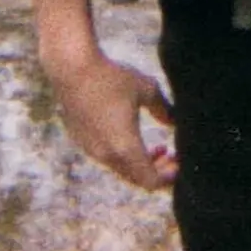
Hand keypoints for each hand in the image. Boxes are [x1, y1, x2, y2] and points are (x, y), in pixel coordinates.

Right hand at [46, 49, 177, 190]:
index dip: (168, 178)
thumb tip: (173, 122)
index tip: (178, 163)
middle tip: (170, 156)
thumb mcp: (146, 89)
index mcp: (126, 147)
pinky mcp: (81, 141)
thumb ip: (164, 109)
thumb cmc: (111, 77)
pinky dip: (124, 156)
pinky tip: (131, 136)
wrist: (72, 68)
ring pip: (122, 170)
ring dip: (141, 164)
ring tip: (157, 147)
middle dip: (157, 171)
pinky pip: (108, 158)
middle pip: (137, 179)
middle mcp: (107, 155)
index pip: (150, 181)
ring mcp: (91, 150)